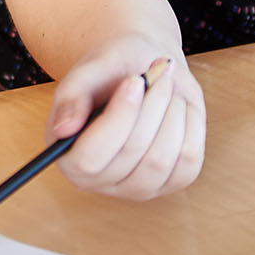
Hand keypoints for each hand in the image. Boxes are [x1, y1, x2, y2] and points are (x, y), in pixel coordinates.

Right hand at [45, 35, 205, 199]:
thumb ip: (71, 97)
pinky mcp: (173, 182)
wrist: (142, 67)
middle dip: (152, 104)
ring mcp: (138, 187)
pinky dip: (190, 124)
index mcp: (69, 157)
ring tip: (166, 84)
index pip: (90, 158)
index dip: (118, 119)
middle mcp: (101, 181)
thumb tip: (64, 129)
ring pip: (162, 159)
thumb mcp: (86, 72)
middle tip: (157, 71)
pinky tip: (179, 105)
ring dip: (171, 111)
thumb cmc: (109, 70)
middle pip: (133, 153)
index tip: (135, 81)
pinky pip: (189, 160)